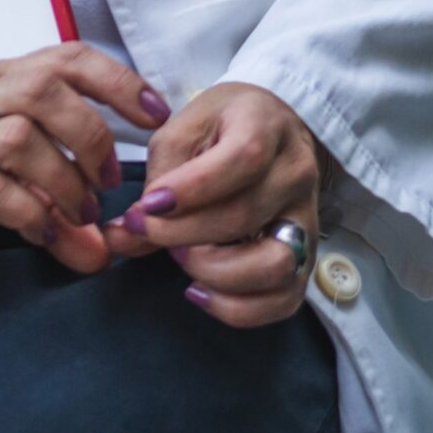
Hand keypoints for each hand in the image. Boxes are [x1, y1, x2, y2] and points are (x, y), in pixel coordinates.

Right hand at [0, 44, 168, 277]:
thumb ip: (53, 156)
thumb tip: (110, 213)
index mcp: (4, 75)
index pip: (70, 56)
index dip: (120, 81)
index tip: (156, 114)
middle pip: (49, 91)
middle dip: (93, 137)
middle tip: (110, 183)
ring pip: (22, 139)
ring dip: (64, 181)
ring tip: (82, 216)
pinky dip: (29, 214)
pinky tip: (46, 233)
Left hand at [104, 84, 328, 327]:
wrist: (272, 128)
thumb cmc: (221, 127)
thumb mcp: (183, 130)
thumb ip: (156, 178)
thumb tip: (126, 234)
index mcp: (268, 124)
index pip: (243, 158)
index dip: (192, 190)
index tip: (148, 207)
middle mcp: (297, 170)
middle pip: (246, 216)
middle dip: (183, 235)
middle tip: (150, 232)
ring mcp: (306, 216)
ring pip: (275, 264)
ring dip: (215, 274)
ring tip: (183, 258)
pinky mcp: (305, 255)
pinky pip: (284, 299)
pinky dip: (239, 308)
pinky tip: (201, 291)